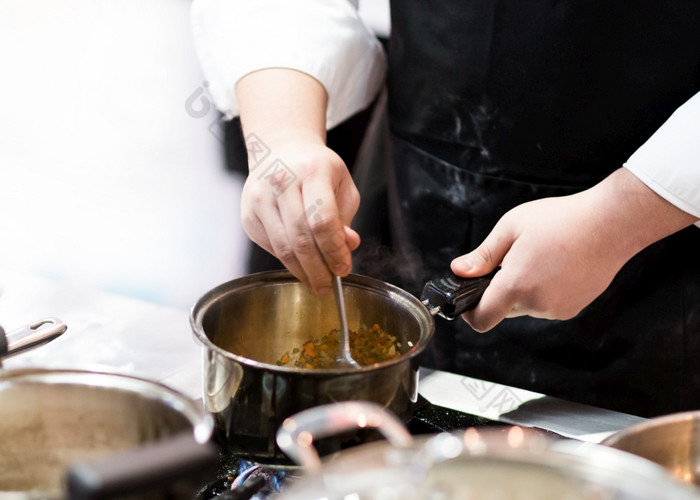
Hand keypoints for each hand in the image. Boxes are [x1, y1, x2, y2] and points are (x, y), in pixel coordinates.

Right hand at [236, 68, 360, 292]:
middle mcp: (282, 182)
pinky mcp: (248, 213)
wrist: (280, 150)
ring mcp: (260, 198)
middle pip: (301, 238)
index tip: (344, 268)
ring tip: (317, 282)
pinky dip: (287, 260)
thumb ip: (345, 218)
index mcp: (312, 171)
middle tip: (329, 286)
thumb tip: (347, 246)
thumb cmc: (317, 170)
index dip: (334, 251)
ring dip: (302, 271)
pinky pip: (271, 246)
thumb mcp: (341, 186)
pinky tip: (300, 264)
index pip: (322, 220)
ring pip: (283, 247)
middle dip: (318, 268)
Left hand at [451, 168, 696, 331]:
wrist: (612, 223)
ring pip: (526, 306)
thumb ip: (483, 254)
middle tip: (512, 259)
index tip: (467, 298)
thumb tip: (460, 270)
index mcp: (516, 284)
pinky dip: (544, 290)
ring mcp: (558, 309)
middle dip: (500, 289)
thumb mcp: (512, 227)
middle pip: (504, 309)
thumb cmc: (562, 219)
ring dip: (524, 289)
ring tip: (540, 257)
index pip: (482, 318)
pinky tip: (556, 265)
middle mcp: (537, 303)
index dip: (470, 312)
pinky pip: (547, 305)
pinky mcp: (574, 308)